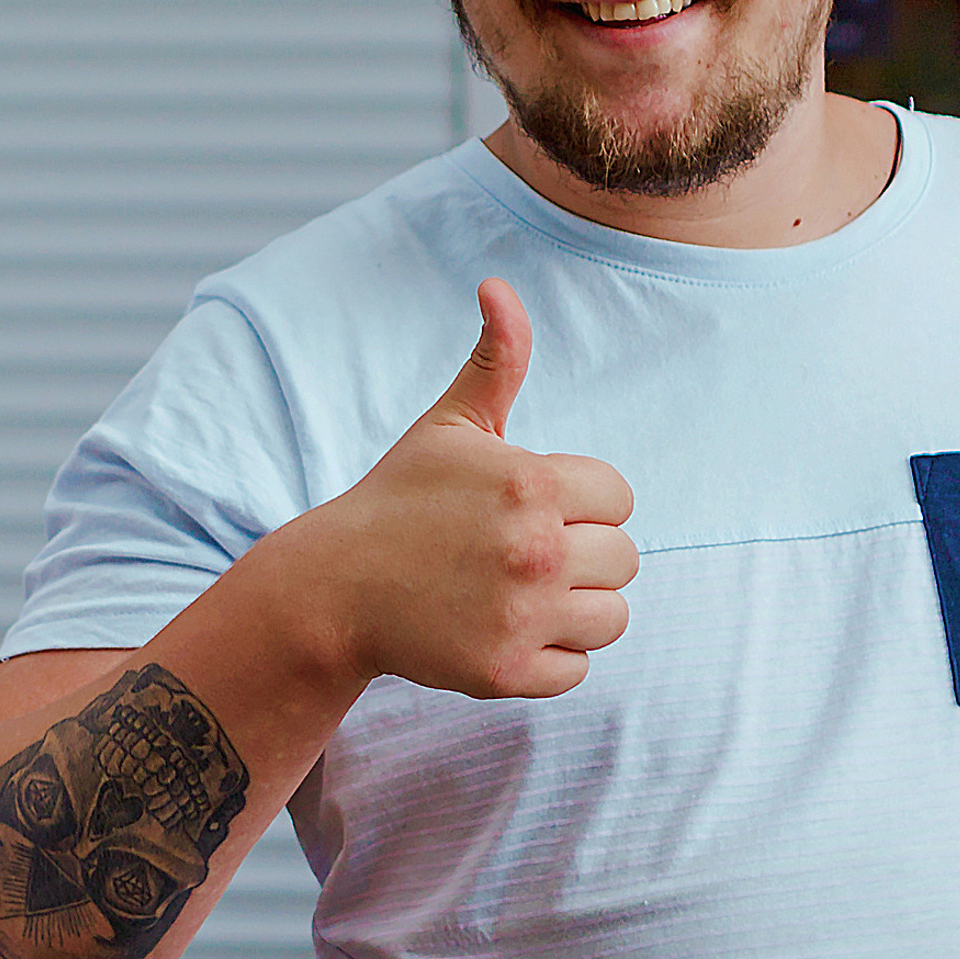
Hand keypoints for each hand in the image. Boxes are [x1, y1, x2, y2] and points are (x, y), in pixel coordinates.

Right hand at [305, 278, 635, 698]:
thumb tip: (498, 286)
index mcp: (532, 485)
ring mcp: (522, 617)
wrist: (335, 587)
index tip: (530, 507)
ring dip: (576, 607)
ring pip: (612, 616)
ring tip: (520, 591)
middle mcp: (536, 552)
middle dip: (581, 554)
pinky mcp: (508, 673)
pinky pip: (579, 668)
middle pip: (624, 558)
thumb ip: (495, 360)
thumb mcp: (449, 426)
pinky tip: (504, 628)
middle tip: (518, 552)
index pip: (619, 497)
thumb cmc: (399, 499)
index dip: (580, 500)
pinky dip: (550, 656)